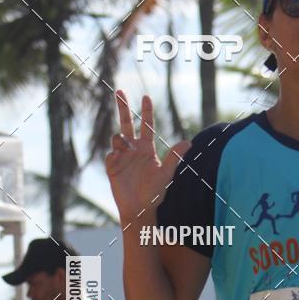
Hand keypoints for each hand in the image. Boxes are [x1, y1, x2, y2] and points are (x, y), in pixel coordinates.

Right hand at [105, 92, 191, 222]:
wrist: (138, 209)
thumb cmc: (155, 193)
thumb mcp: (166, 174)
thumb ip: (175, 158)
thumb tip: (188, 143)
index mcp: (147, 149)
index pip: (146, 126)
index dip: (146, 112)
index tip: (146, 96)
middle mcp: (134, 149)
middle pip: (126, 123)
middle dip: (123, 107)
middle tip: (119, 90)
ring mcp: (122, 157)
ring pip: (117, 138)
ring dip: (120, 139)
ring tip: (124, 146)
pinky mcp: (112, 166)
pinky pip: (111, 154)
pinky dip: (115, 155)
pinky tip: (119, 164)